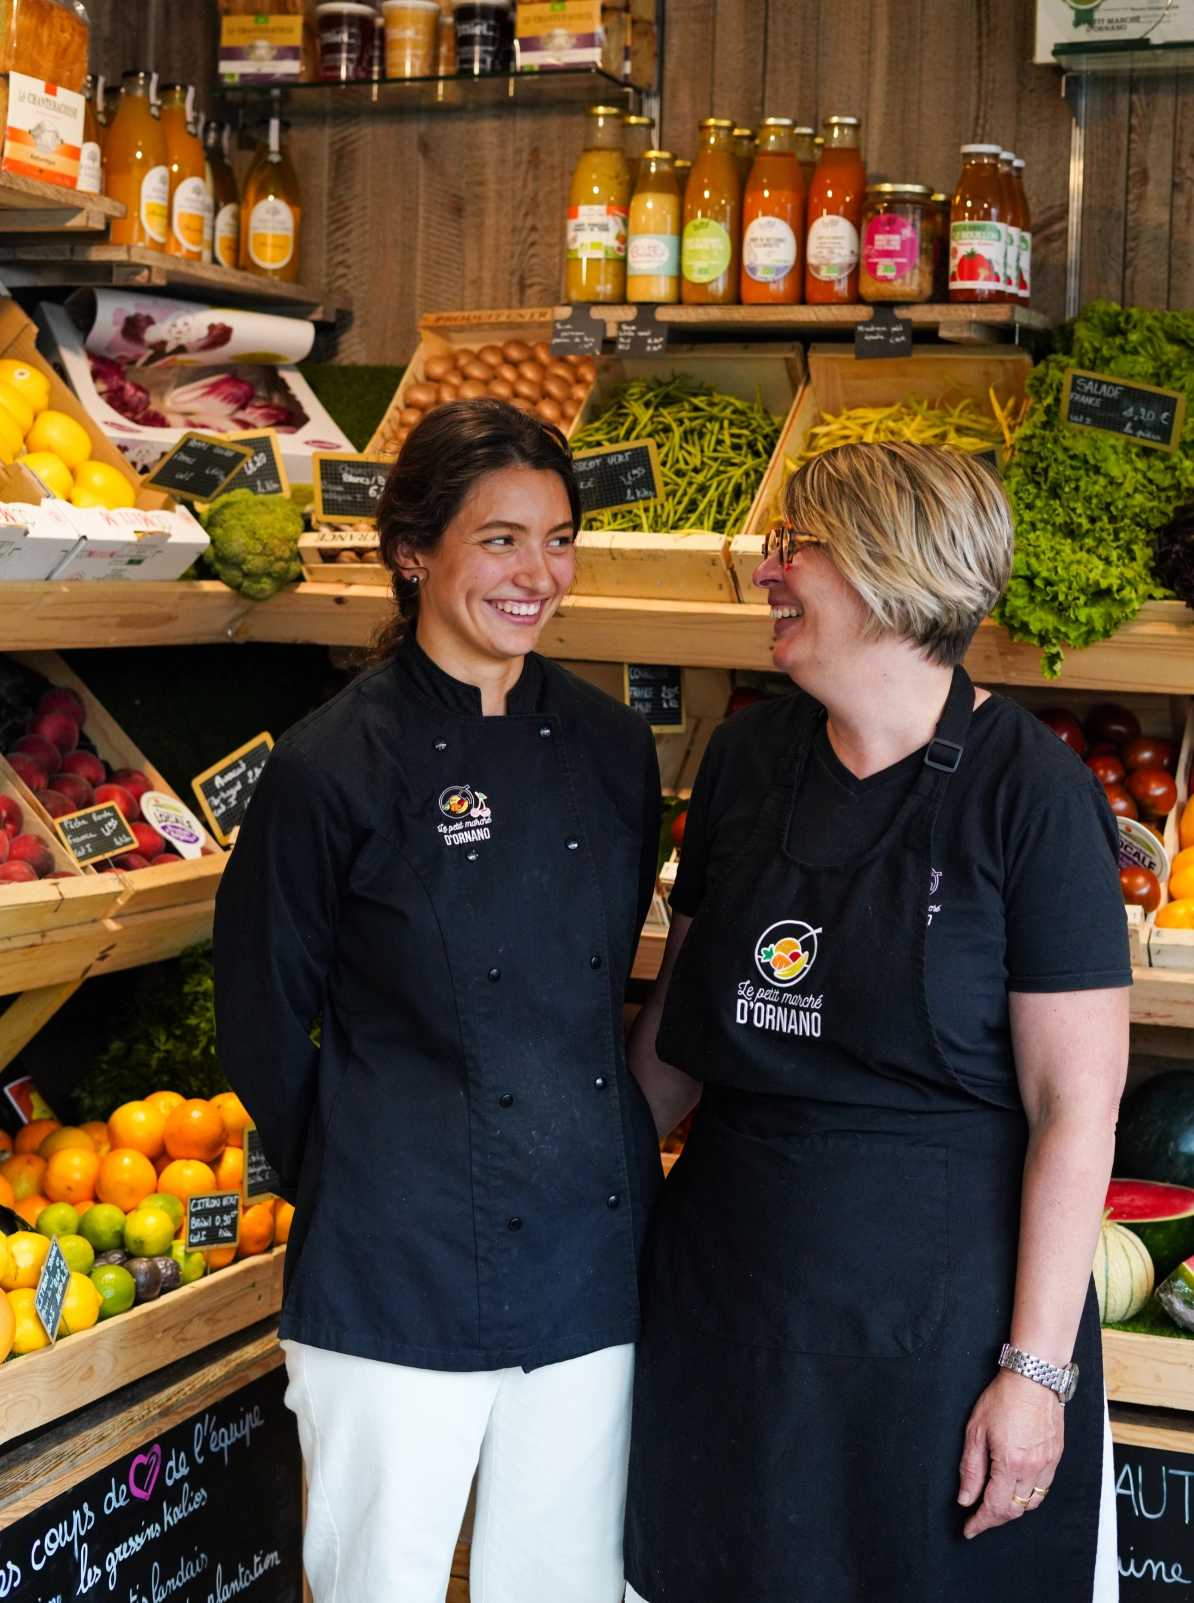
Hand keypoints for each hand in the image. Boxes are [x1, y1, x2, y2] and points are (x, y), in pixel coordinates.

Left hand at [957, 1368, 1063, 1537]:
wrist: (1033, 1378)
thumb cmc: (1002, 1399)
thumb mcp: (976, 1430)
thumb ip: (971, 1468)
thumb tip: (966, 1499)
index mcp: (1010, 1463)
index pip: (995, 1507)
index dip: (981, 1522)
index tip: (969, 1530)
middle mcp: (1033, 1469)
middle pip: (1015, 1510)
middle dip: (995, 1519)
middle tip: (979, 1518)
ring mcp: (1048, 1464)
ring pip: (1032, 1502)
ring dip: (1013, 1508)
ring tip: (996, 1504)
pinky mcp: (1056, 1456)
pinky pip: (1044, 1488)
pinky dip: (1029, 1495)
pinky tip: (1016, 1487)